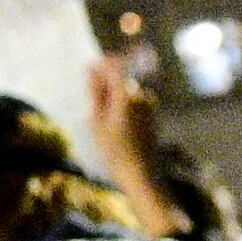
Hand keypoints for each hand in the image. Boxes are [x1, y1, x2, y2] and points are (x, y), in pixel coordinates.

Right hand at [84, 50, 177, 232]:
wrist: (142, 176)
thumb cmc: (115, 152)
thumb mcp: (97, 122)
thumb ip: (96, 93)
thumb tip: (92, 70)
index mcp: (127, 96)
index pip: (116, 66)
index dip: (102, 64)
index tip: (88, 70)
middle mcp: (142, 96)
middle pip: (122, 76)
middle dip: (106, 81)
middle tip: (92, 99)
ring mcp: (150, 105)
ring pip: (127, 88)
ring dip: (113, 93)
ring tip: (101, 115)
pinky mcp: (152, 114)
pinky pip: (134, 100)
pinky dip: (122, 103)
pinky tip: (114, 122)